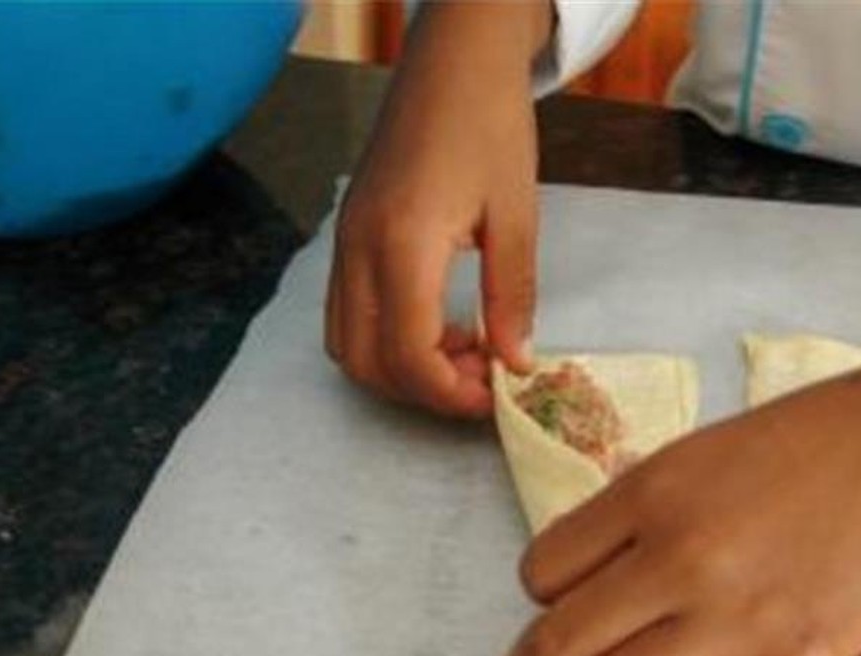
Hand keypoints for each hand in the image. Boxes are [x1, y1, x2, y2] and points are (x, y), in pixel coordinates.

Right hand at [325, 0, 551, 416]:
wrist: (453, 57)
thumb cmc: (489, 123)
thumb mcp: (515, 214)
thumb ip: (512, 295)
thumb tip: (517, 363)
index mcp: (401, 244)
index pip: (408, 356)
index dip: (451, 394)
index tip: (498, 392)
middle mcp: (356, 250)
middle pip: (366, 363)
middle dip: (424, 390)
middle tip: (481, 378)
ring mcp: (344, 243)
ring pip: (347, 345)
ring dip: (401, 369)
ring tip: (462, 351)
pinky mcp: (346, 236)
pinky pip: (346, 315)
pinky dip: (386, 340)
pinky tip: (438, 324)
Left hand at [479, 361, 860, 655]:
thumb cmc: (829, 434)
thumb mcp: (711, 451)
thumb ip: (652, 514)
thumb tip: (609, 576)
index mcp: (649, 492)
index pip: (545, 567)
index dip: (536, 599)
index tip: (551, 613)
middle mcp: (674, 558)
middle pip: (558, 638)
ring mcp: (730, 621)